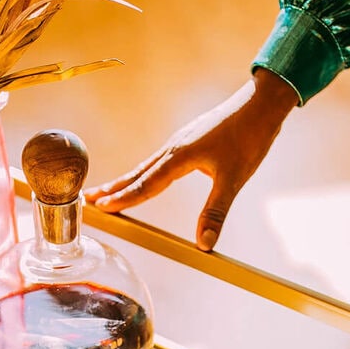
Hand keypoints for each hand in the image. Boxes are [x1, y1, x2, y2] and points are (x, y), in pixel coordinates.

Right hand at [85, 68, 297, 250]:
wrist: (261, 104)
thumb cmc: (249, 137)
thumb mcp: (234, 179)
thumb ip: (216, 212)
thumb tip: (204, 244)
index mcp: (180, 157)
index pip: (145, 184)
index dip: (123, 199)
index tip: (101, 209)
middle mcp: (174, 148)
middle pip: (137, 173)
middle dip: (113, 189)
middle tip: (87, 200)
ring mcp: (179, 141)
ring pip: (145, 166)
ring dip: (125, 180)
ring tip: (106, 191)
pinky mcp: (188, 139)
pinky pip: (158, 160)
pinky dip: (143, 171)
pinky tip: (144, 176)